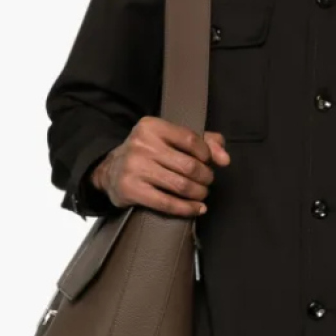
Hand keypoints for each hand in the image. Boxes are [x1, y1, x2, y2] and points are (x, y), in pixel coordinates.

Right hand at [90, 117, 230, 216]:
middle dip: (205, 177)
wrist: (110, 171)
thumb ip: (203, 142)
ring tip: (202, 194)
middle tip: (207, 182)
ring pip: (180, 185)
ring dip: (198, 193)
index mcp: (152, 126)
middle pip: (188, 166)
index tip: (209, 162)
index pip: (190, 139)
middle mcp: (142, 144)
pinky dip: (187, 209)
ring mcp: (135, 167)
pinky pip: (167, 203)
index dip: (207, 154)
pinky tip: (197, 209)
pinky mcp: (131, 189)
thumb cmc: (148, 154)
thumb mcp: (170, 140)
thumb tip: (225, 159)